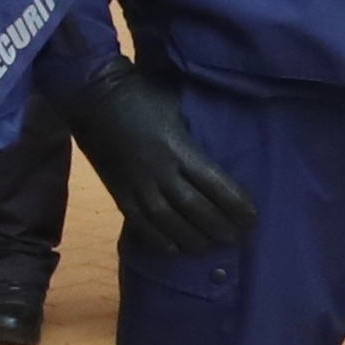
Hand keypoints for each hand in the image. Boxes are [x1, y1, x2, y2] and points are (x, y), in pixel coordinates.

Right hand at [67, 62, 255, 256]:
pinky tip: (174, 248)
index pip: (217, 186)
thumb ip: (196, 133)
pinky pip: (141, 225)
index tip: (252, 218)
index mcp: (180, 149)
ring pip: (170, 223)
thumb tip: (221, 146)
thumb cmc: (142, 95)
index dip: (238, 206)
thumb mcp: (178, 107)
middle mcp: (161, 173)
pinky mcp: (119, 194)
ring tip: (208, 247)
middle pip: (197, 210)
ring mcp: (138, 186)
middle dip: (220, 228)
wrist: (92, 98)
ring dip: (193, 239)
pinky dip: (159, 240)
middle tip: (236, 238)